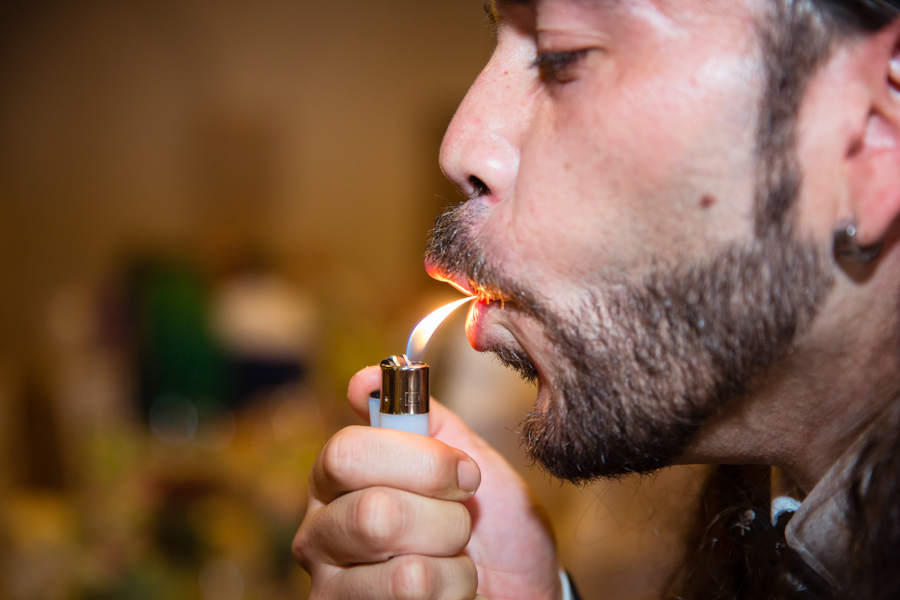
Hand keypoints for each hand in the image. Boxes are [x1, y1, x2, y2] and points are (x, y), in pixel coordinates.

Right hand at [293, 366, 560, 599]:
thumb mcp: (466, 457)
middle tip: (464, 524)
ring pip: (405, 572)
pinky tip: (448, 594)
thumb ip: (421, 415)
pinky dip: (455, 594)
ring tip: (456, 562)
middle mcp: (321, 532)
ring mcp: (332, 588)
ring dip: (454, 564)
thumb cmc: (492, 524)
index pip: (348, 453)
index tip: (464, 473)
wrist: (522, 587)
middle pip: (374, 515)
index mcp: (339, 478)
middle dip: (446, 519)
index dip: (420, 461)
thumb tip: (363, 379)